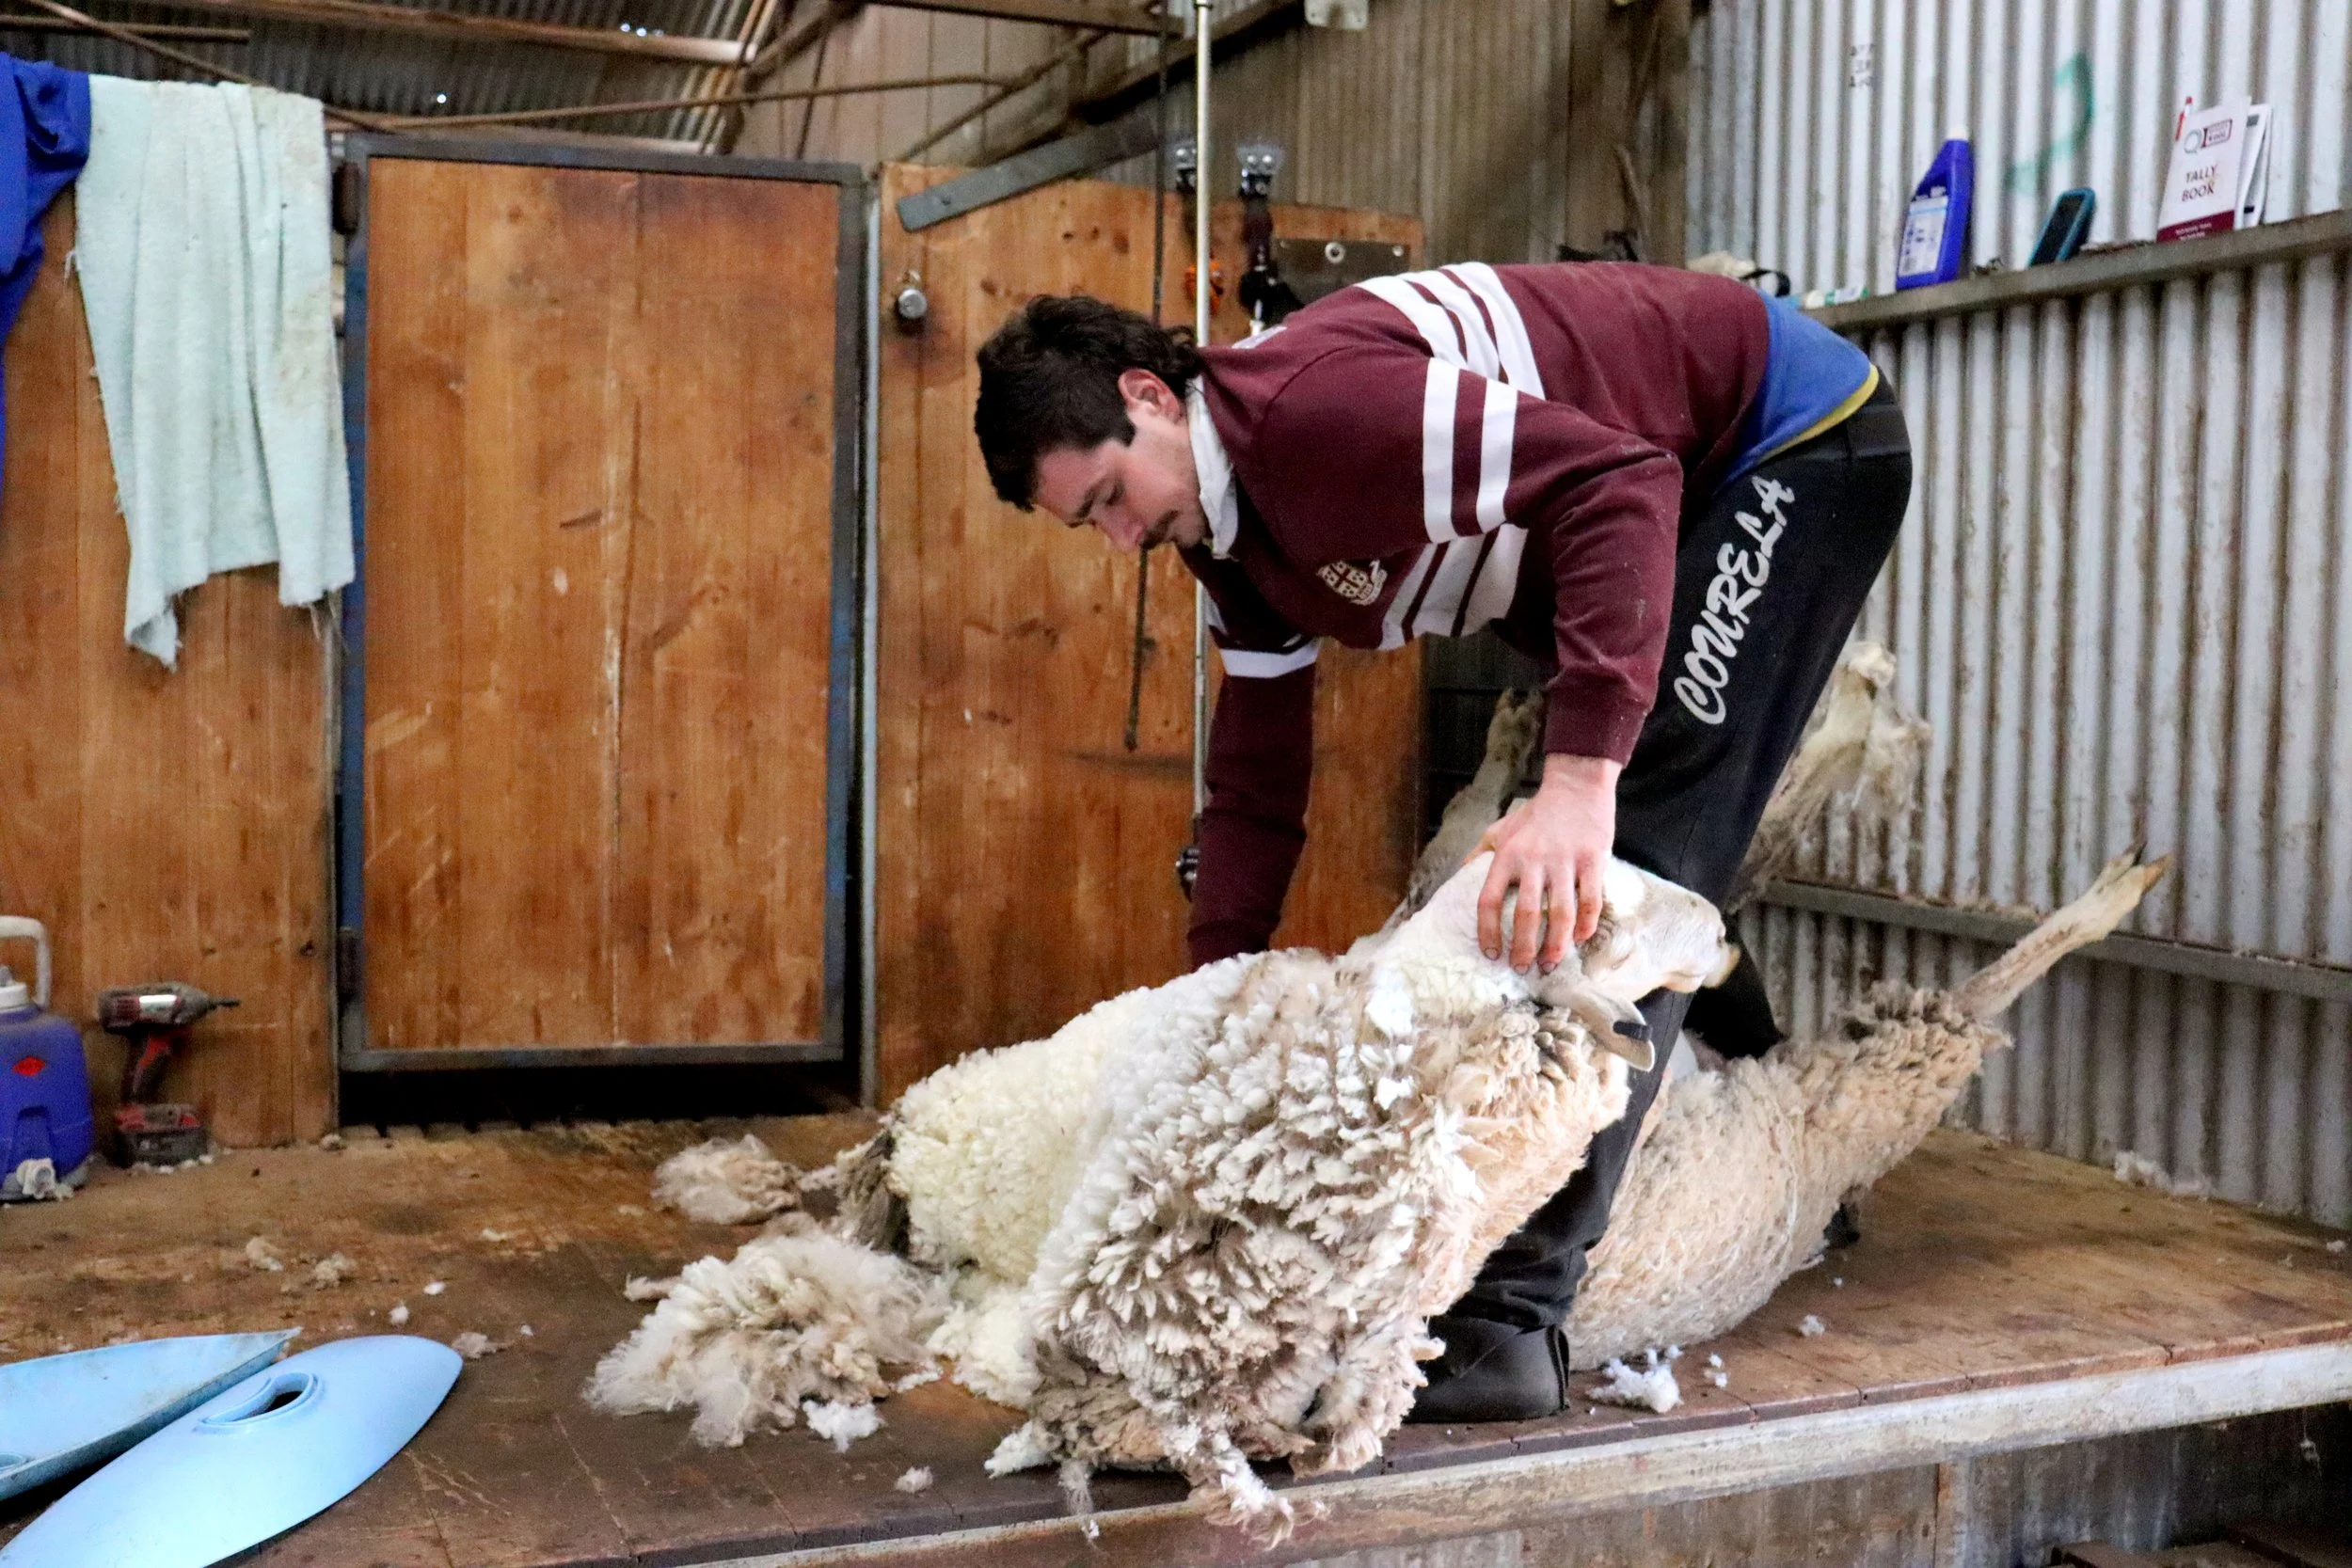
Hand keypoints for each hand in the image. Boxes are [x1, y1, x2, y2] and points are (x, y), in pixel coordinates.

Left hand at [1475, 753, 1621, 971]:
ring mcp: (1564, 861)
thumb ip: (1480, 854)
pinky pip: (1590, 900)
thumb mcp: (1500, 829)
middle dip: (1523, 949)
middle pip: (1526, 915)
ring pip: (1559, 913)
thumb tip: (1460, 877)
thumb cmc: (1536, 813)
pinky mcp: (1592, 860)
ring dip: (1555, 945)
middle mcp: (1533, 861)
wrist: (1576, 786)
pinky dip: (1586, 924)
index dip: (1488, 932)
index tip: (1491, 954)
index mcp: (1507, 856)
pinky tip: (1579, 940)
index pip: (1489, 901)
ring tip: (1550, 964)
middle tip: (1523, 969)